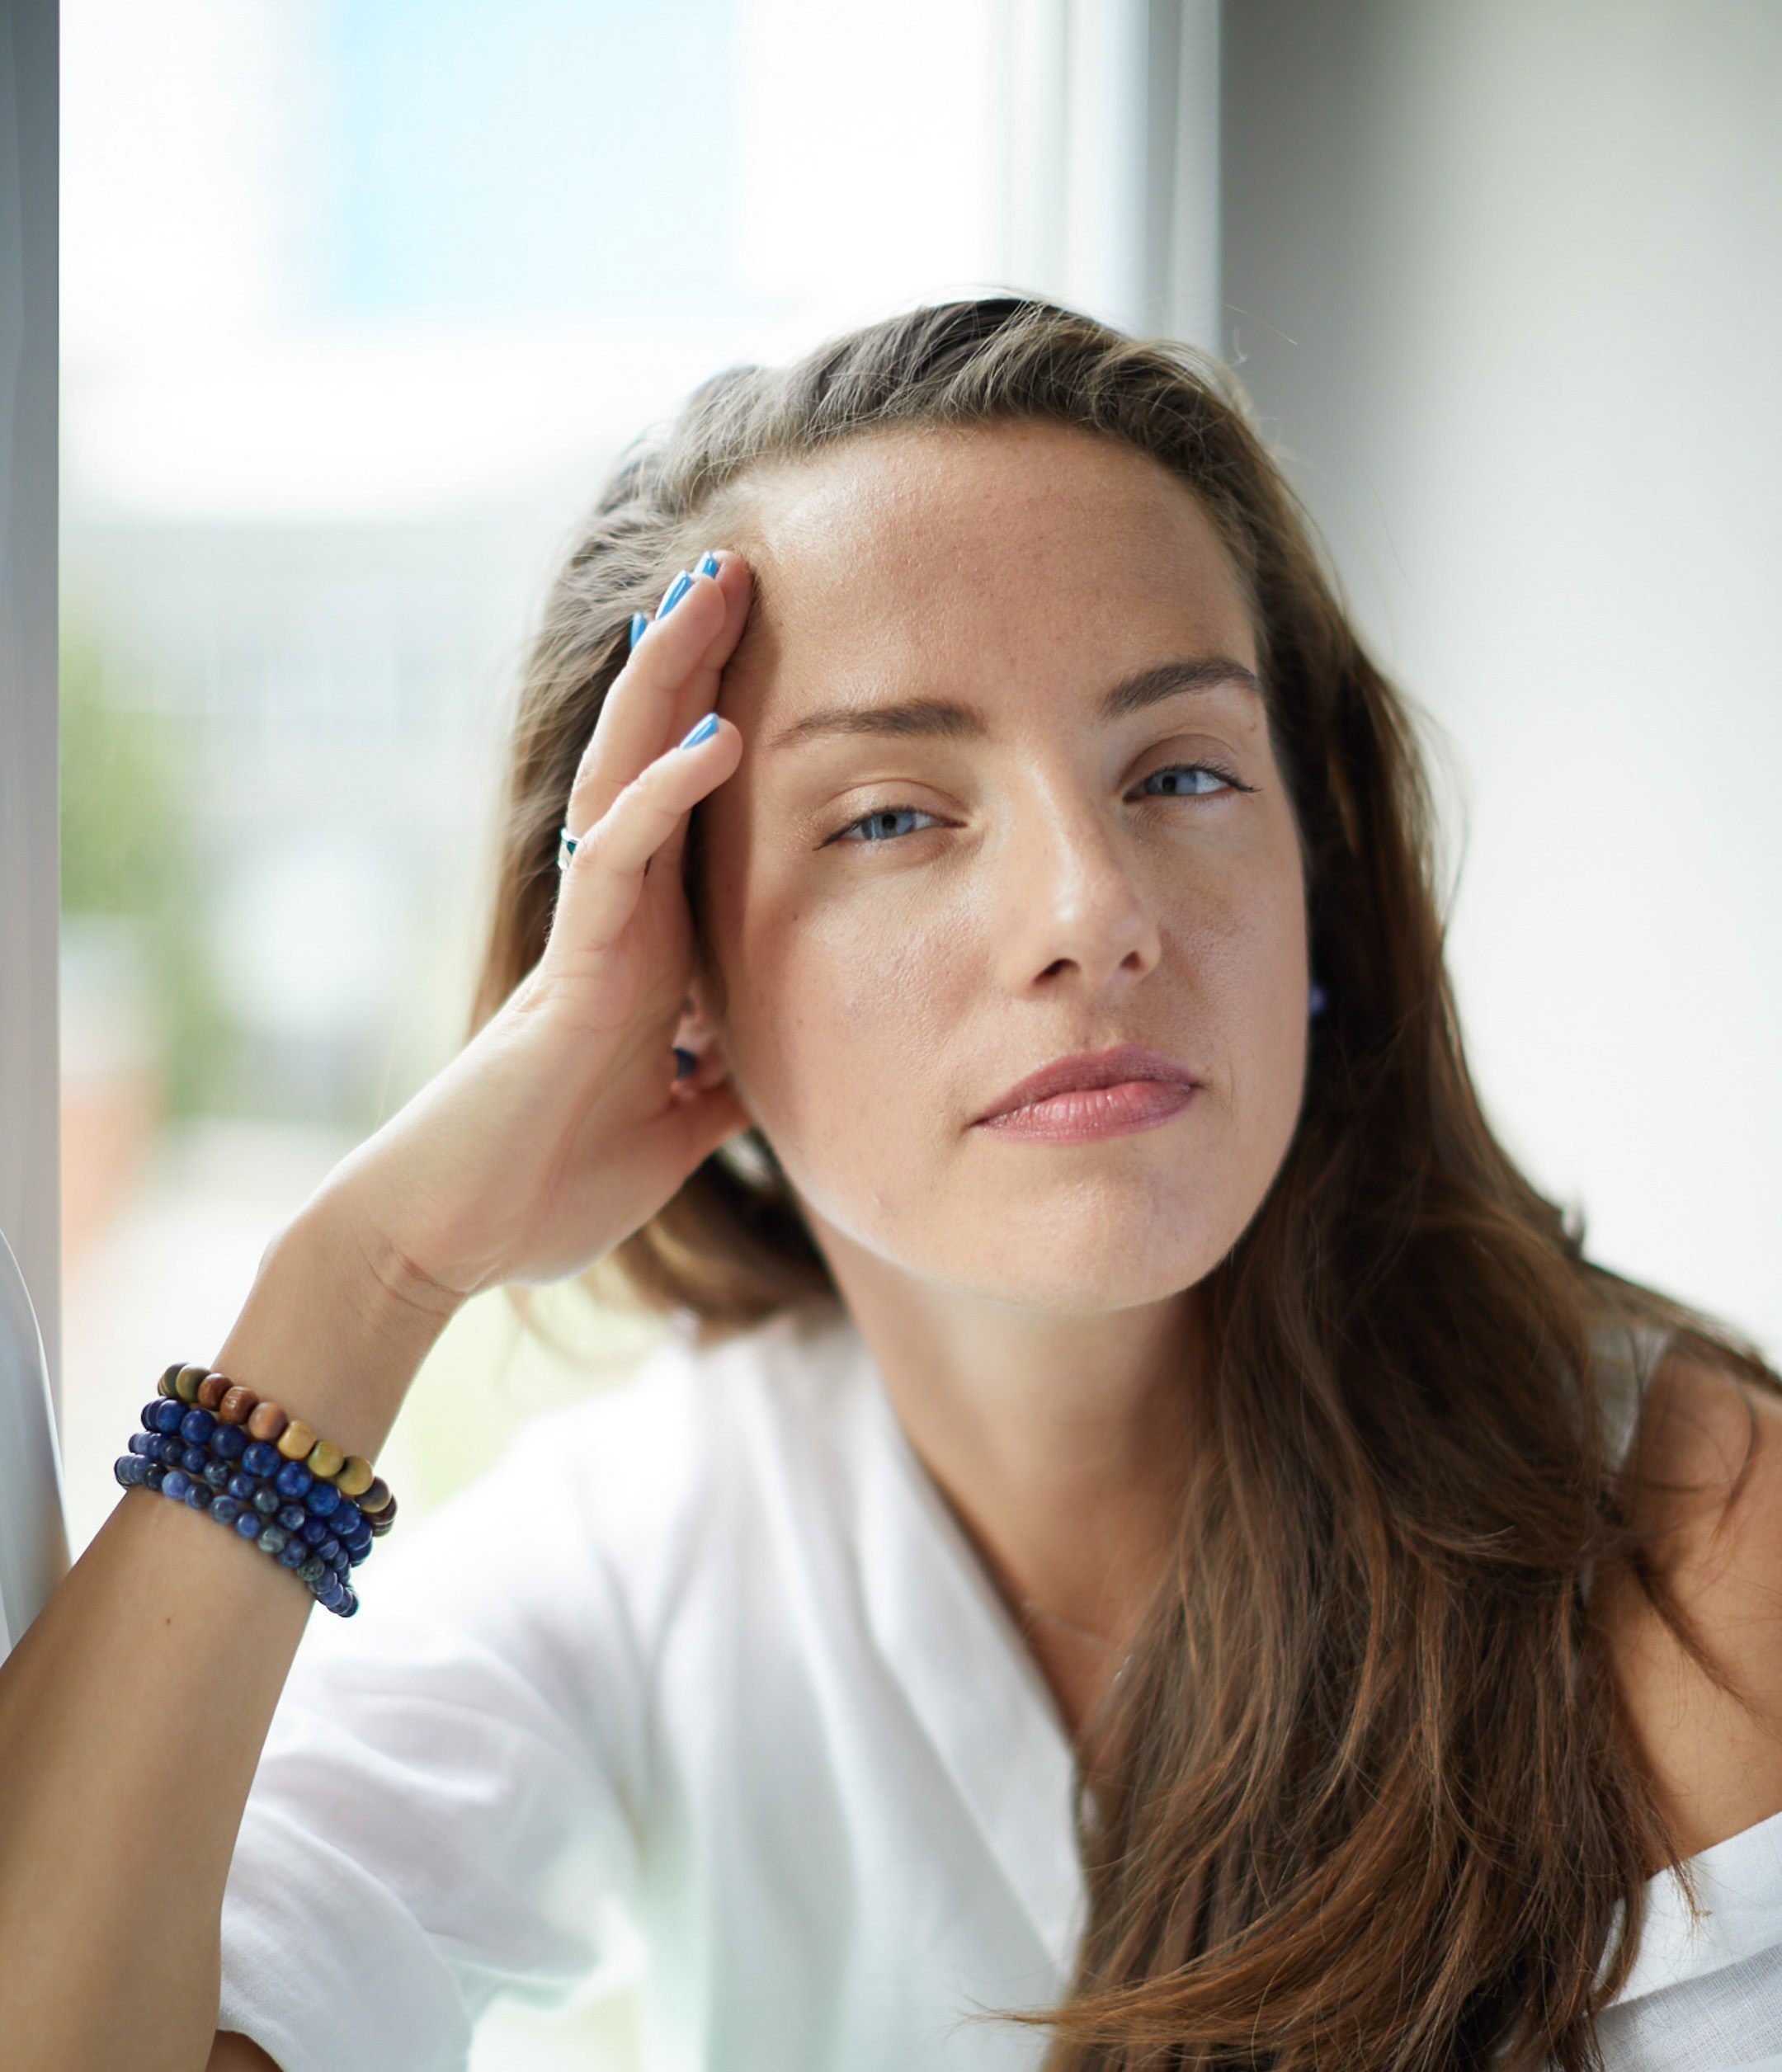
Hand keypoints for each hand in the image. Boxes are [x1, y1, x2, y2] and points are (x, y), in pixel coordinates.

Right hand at [322, 554, 752, 1307]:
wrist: (456, 1242)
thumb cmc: (547, 1187)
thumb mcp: (675, 1133)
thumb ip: (719, 1084)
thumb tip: (771, 1069)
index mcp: (648, 948)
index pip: (687, 808)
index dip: (718, 722)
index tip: (771, 647)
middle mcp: (616, 921)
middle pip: (653, 757)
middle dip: (694, 659)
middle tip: (738, 562)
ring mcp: (588, 935)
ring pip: (625, 774)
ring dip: (672, 679)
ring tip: (715, 585)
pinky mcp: (568, 969)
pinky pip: (620, 859)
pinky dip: (667, 793)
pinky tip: (718, 731)